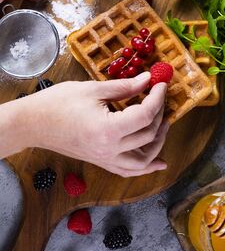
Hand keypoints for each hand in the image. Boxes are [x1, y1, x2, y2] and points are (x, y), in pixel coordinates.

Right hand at [20, 72, 168, 176]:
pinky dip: (146, 167)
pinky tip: (159, 163)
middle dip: (159, 114)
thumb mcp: (93, 89)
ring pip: (143, 160)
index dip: (158, 98)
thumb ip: (124, 87)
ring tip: (164, 124)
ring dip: (158, 143)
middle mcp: (109, 150)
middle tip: (160, 97)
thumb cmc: (58, 103)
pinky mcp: (100, 162)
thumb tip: (147, 80)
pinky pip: (128, 170)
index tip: (161, 84)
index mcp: (108, 130)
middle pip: (148, 135)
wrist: (34, 123)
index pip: (145, 116)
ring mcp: (105, 159)